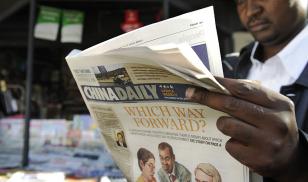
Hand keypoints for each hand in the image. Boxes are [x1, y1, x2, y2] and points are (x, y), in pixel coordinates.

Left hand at [186, 77, 303, 180]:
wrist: (290, 158)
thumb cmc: (274, 125)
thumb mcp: (272, 107)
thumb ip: (251, 95)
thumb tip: (217, 84)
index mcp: (279, 104)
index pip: (244, 89)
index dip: (220, 83)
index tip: (203, 80)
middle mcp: (276, 122)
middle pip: (231, 105)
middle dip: (207, 97)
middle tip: (191, 93)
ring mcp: (267, 142)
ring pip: (226, 125)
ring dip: (223, 124)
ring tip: (233, 126)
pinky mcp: (257, 159)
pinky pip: (229, 145)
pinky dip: (231, 143)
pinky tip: (243, 144)